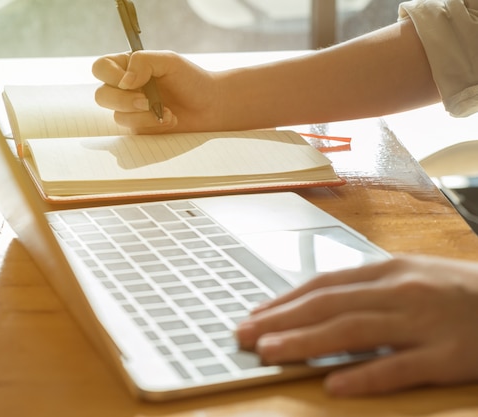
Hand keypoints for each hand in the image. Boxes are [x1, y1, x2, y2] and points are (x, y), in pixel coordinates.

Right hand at [92, 50, 224, 133]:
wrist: (210, 106)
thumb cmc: (191, 80)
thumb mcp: (169, 61)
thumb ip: (143, 62)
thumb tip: (123, 82)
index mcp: (127, 66)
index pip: (101, 67)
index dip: (110, 75)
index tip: (133, 81)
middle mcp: (124, 88)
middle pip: (101, 95)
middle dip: (123, 101)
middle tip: (146, 101)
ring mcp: (130, 110)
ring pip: (117, 116)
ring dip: (143, 115)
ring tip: (167, 111)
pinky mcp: (139, 128)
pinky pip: (132, 129)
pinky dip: (151, 124)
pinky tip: (169, 120)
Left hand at [236, 255, 477, 395]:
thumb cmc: (458, 292)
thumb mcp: (412, 276)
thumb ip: (368, 288)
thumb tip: (320, 303)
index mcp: (388, 270)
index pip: (324, 284)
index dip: (285, 300)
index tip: (255, 315)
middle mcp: (400, 291)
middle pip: (329, 305)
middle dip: (281, 320)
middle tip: (244, 335)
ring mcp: (423, 322)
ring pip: (354, 331)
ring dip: (307, 343)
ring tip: (270, 353)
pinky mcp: (448, 356)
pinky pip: (400, 367)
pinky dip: (365, 376)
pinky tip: (334, 385)